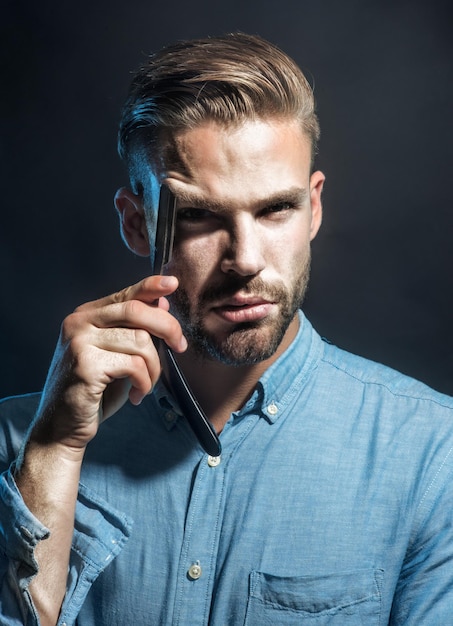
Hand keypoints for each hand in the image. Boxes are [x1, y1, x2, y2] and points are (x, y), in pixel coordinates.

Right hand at [30, 275, 186, 452]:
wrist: (62, 427)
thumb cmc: (94, 392)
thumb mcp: (119, 356)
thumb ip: (135, 330)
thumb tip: (162, 302)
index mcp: (86, 316)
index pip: (125, 294)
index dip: (151, 287)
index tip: (173, 284)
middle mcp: (79, 323)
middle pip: (136, 311)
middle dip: (167, 327)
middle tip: (180, 346)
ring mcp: (79, 342)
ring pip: (140, 341)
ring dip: (154, 367)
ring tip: (146, 384)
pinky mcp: (86, 365)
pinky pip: (134, 365)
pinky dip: (145, 382)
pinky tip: (137, 395)